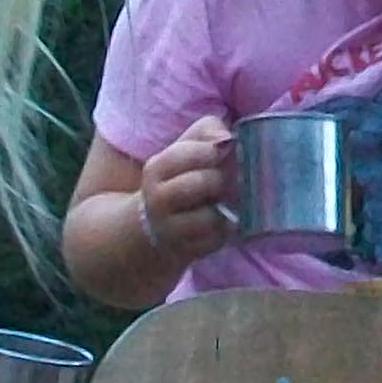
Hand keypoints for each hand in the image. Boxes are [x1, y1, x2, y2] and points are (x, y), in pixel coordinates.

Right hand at [136, 115, 238, 274]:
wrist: (150, 226)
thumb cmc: (179, 179)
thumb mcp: (185, 148)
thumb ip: (206, 132)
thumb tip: (227, 138)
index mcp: (157, 168)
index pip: (188, 154)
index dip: (214, 151)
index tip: (227, 151)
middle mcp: (158, 199)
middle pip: (204, 182)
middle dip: (224, 179)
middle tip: (231, 179)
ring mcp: (170, 228)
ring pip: (211, 216)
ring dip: (225, 207)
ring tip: (225, 201)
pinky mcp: (186, 250)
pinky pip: (216, 239)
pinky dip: (225, 230)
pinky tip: (222, 221)